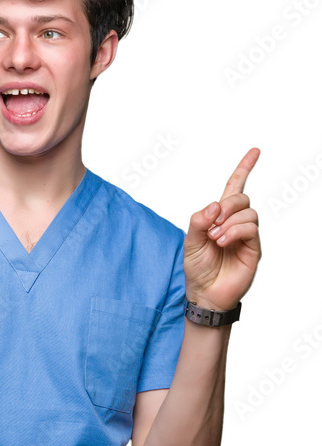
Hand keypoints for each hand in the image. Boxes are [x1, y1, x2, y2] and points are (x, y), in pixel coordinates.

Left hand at [184, 147, 261, 309]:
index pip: (235, 187)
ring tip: (215, 238)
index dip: (245, 168)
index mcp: (220, 217)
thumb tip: (214, 205)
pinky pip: (251, 229)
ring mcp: (246, 236)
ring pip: (248, 212)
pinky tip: (222, 241)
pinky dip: (235, 231)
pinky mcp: (253, 249)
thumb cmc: (197, 269)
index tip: (255, 151)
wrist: (204, 293)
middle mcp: (236, 223)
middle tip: (212, 223)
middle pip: (241, 198)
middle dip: (227, 204)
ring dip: (228, 222)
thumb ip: (198, 220)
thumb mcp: (190, 241)